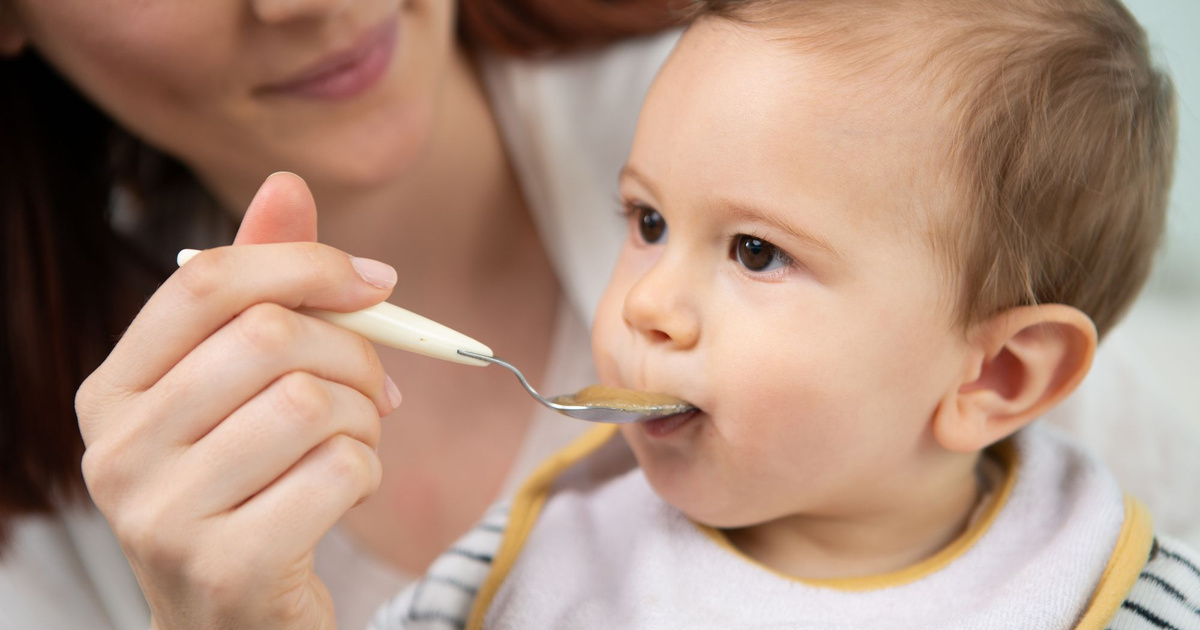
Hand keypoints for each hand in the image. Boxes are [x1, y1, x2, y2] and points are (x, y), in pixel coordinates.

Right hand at [76, 173, 398, 628]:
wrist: (234, 622)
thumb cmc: (248, 487)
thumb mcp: (242, 388)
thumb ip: (262, 289)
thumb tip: (286, 185)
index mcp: (113, 391)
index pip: (205, 282)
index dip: (305, 263)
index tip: (376, 281)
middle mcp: (118, 450)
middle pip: (271, 337)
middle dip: (355, 352)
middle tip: (378, 386)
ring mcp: (163, 515)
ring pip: (314, 403)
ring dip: (367, 418)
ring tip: (357, 441)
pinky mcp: (227, 566)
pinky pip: (342, 469)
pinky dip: (370, 471)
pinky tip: (345, 492)